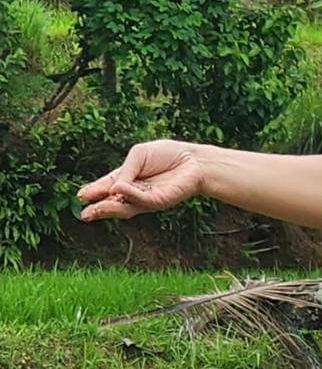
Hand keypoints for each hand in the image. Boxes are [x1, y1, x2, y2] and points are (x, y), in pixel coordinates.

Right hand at [76, 139, 205, 221]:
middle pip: (114, 203)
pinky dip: (130, 194)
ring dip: (109, 208)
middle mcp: (136, 192)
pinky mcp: (160, 201)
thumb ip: (125, 171)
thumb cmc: (168, 155)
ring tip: (94, 209)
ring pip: (126, 207)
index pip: (107, 187)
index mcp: (128, 179)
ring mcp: (148, 199)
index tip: (80, 196)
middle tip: (84, 214)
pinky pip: (142, 199)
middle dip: (99, 208)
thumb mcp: (139, 155)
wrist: (193, 159)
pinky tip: (118, 190)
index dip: (94, 191)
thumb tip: (113, 188)